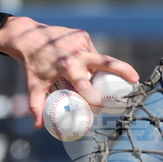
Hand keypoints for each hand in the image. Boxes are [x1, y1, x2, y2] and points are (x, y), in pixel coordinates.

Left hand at [0, 16, 139, 127]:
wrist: (28, 37)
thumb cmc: (32, 65)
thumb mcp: (34, 86)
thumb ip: (36, 106)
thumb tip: (38, 126)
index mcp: (66, 66)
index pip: (84, 84)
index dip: (94, 97)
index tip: (101, 108)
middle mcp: (76, 52)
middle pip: (106, 62)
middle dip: (123, 71)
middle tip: (135, 82)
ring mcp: (81, 41)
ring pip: (97, 59)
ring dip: (99, 69)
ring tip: (100, 76)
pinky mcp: (82, 35)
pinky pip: (91, 51)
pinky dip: (89, 59)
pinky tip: (82, 63)